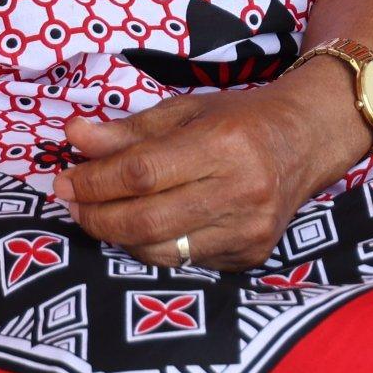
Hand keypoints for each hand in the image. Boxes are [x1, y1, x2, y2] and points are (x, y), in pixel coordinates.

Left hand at [54, 68, 371, 270]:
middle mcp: (240, 191)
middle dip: (96, 216)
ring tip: (100, 214)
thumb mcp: (187, 110)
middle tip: (71, 202)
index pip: (141, 173)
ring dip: (119, 236)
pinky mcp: (251, 255)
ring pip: (160, 250)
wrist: (307, 140)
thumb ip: (129, 130)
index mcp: (224, 144)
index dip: (94, 180)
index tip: (65, 178)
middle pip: (146, 220)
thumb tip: (74, 136)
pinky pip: (184, 261)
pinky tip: (145, 227)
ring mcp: (249, 230)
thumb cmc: (242, 118)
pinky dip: (155, 247)